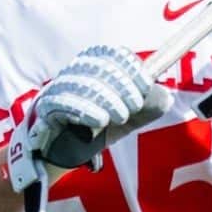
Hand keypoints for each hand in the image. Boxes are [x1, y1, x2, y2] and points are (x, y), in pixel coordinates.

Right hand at [8, 45, 171, 211]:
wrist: (61, 156)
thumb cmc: (95, 130)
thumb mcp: (126, 118)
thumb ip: (146, 106)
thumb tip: (167, 97)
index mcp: (95, 67)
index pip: (111, 54)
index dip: (130, 67)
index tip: (145, 85)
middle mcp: (75, 72)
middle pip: (98, 66)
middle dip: (121, 85)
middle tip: (133, 106)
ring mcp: (58, 88)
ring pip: (81, 83)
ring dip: (105, 99)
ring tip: (120, 117)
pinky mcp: (44, 108)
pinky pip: (61, 102)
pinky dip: (84, 110)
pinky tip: (100, 121)